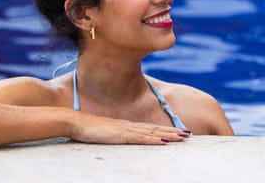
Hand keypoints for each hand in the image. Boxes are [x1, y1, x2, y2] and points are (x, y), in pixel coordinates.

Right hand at [70, 112, 190, 144]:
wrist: (75, 122)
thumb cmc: (87, 129)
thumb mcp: (105, 134)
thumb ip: (115, 136)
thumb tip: (121, 141)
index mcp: (127, 126)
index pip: (151, 128)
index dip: (166, 129)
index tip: (179, 131)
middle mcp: (129, 126)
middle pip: (156, 129)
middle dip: (173, 131)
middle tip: (189, 134)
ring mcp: (125, 130)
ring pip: (152, 132)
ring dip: (169, 135)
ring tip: (183, 137)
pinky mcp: (120, 135)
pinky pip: (140, 138)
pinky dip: (153, 139)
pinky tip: (163, 141)